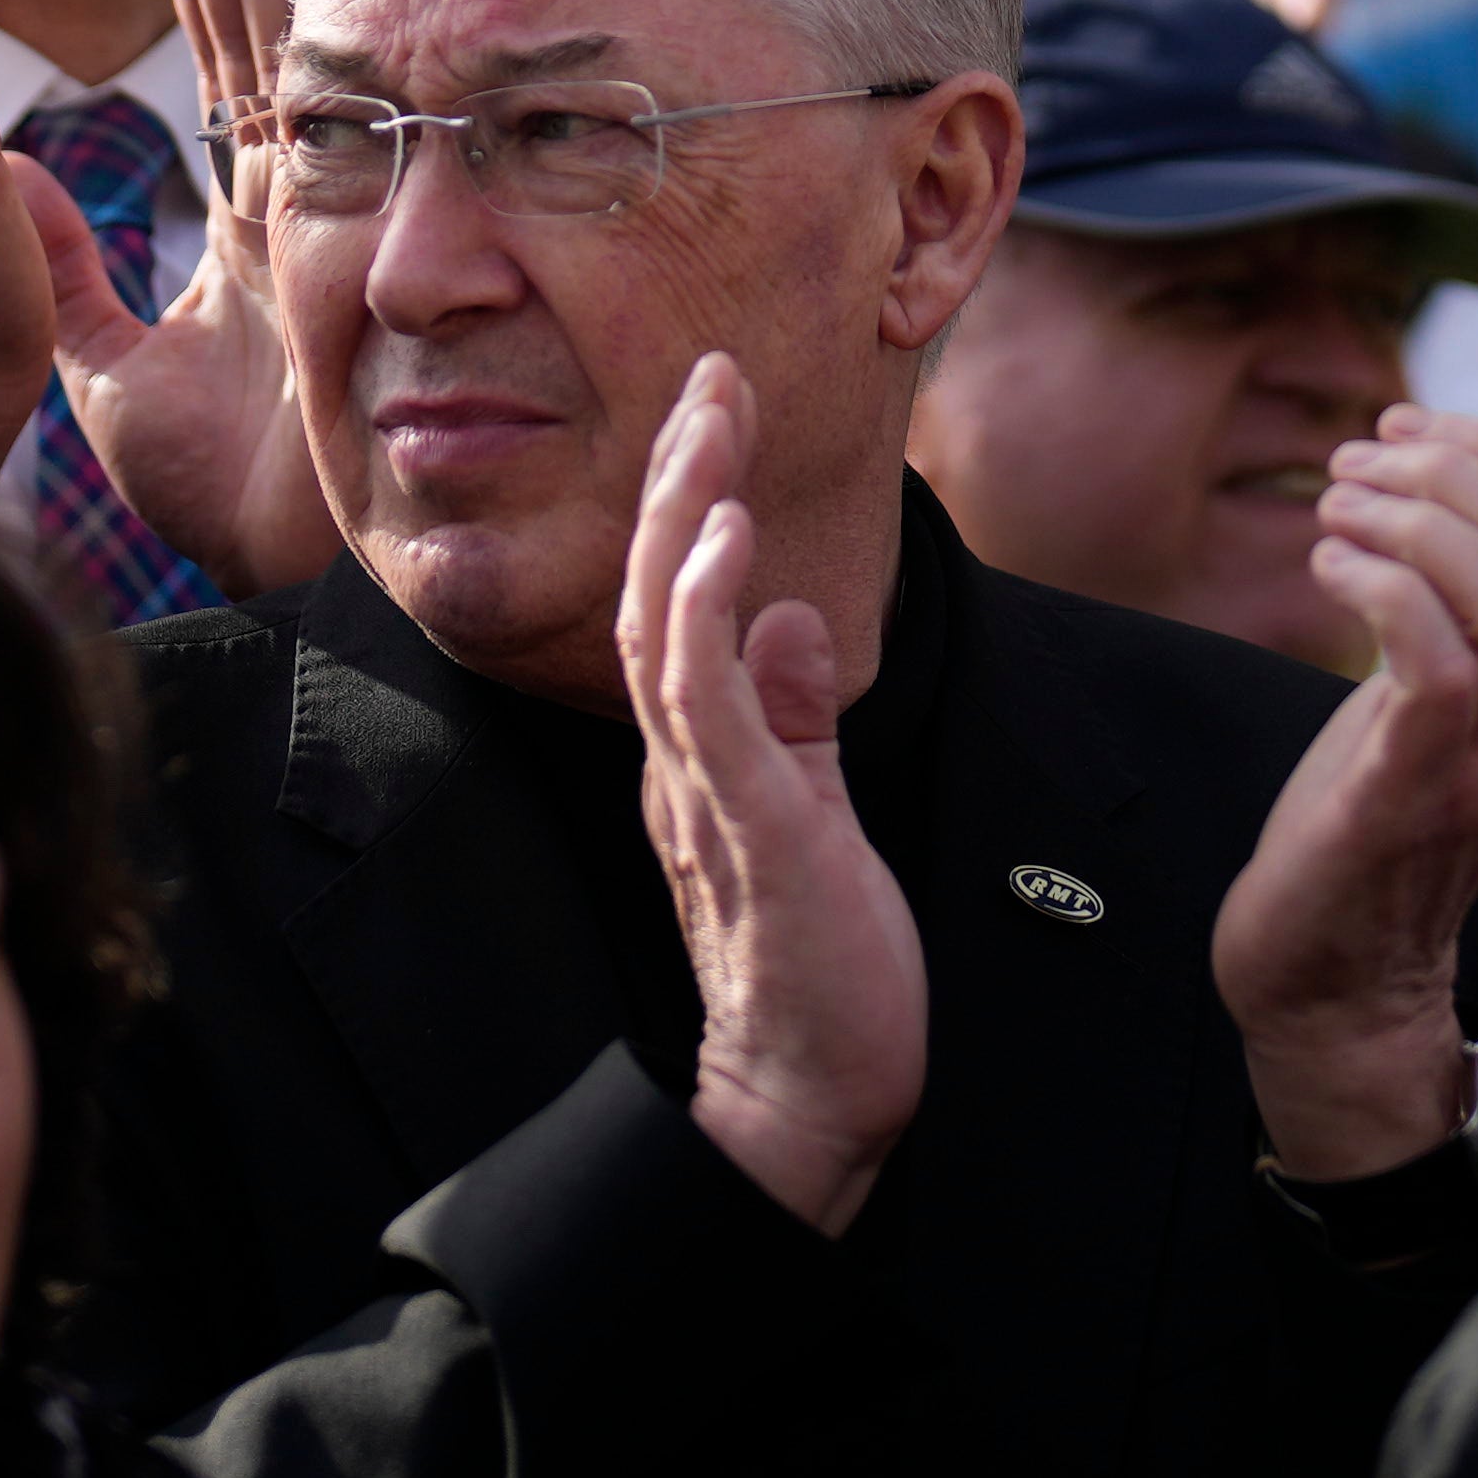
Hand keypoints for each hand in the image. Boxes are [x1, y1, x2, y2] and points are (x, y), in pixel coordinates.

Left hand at [93, 0, 339, 596]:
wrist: (272, 566)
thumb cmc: (213, 488)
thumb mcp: (112, 370)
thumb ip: (70, 272)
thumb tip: (10, 180)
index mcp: (248, 232)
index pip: (218, 85)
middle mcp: (291, 210)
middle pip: (252, 53)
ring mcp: (315, 221)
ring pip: (281, 67)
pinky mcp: (325, 243)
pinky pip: (303, 113)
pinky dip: (285, 22)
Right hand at [623, 352, 924, 1235]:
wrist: (816, 1106)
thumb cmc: (822, 973)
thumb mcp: (817, 815)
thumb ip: (792, 718)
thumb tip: (785, 613)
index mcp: (701, 761)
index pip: (676, 606)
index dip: (686, 502)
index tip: (718, 405)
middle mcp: (685, 768)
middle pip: (655, 594)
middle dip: (680, 474)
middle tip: (711, 370)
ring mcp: (708, 797)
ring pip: (664, 631)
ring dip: (683, 518)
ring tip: (708, 421)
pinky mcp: (750, 834)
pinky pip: (705, 709)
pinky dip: (705, 618)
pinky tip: (722, 545)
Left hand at [1214, 403, 1477, 1181]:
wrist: (1333, 984)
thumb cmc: (1358, 827)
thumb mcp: (1419, 702)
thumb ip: (1444, 613)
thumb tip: (1422, 486)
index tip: (1404, 424)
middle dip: (1450, 470)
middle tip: (1353, 462)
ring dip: (1413, 522)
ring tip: (1334, 507)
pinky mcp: (1415, 798)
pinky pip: (1437, 670)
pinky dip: (1383, 591)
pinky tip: (1328, 567)